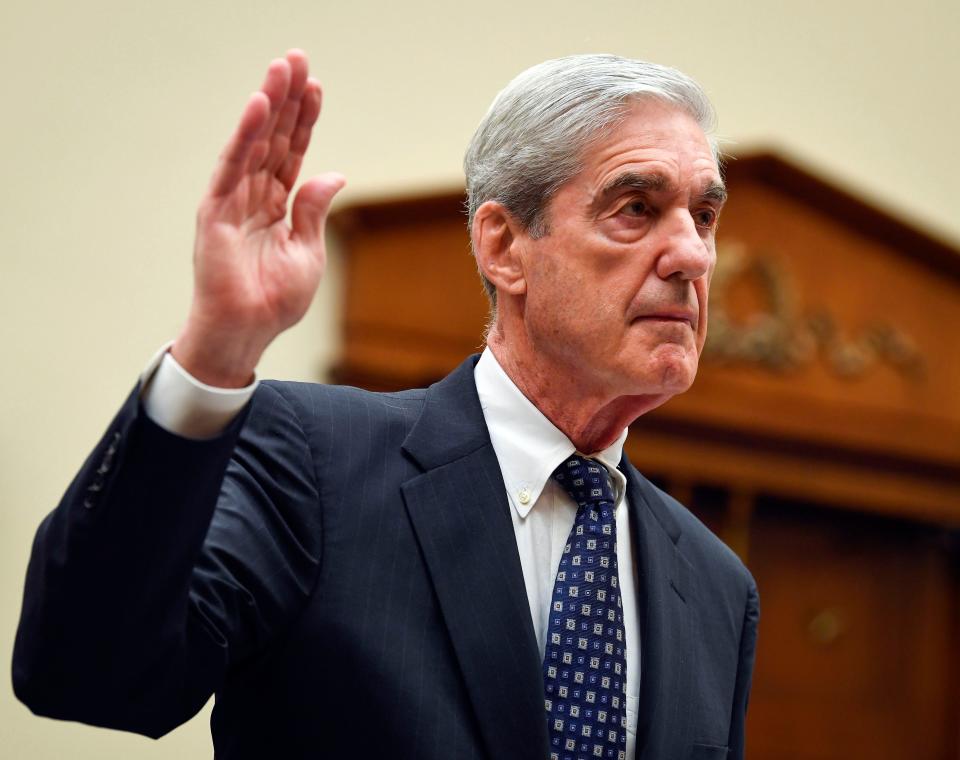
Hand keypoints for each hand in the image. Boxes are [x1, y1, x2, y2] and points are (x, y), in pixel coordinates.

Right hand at [172, 49, 344, 386]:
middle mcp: (253, 197)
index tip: (315, 87)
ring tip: (282, 69)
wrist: (247, 332)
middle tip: (296, 59)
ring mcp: (233, 202)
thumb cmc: (274, 301)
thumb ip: (313, 210)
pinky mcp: (217, 213)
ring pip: (254, 144)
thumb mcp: (307, 252)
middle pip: (274, 139)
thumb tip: (332, 174)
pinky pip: (233, 167)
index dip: (304, 121)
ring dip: (269, 105)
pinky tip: (259, 107)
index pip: (292, 153)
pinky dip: (245, 137)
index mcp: (277, 206)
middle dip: (287, 99)